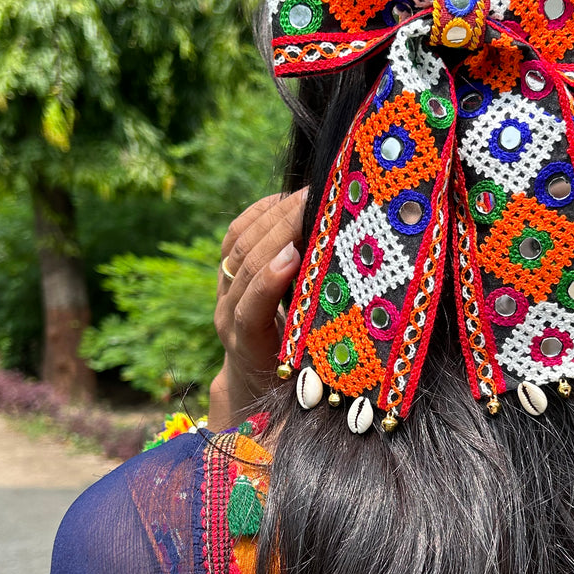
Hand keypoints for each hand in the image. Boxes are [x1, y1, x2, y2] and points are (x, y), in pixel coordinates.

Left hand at [209, 188, 307, 430]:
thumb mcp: (306, 370)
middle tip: (317, 204)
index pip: (251, 308)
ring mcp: (222, 291)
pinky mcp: (224, 272)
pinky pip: (235, 233)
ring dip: (273, 214)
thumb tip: (352, 318)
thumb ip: (316, 345)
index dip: (269, 280)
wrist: (252, 378)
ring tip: (309, 195)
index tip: (295, 255)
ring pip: (238, 243)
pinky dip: (260, 212)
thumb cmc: (290, 377)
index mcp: (247, 345)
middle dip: (279, 230)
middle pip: (245, 264)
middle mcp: (227, 316)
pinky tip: (287, 199)